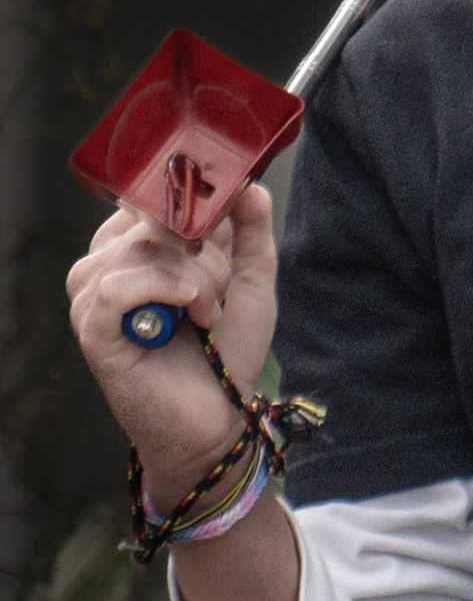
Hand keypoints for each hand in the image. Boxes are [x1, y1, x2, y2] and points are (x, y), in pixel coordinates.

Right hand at [66, 186, 275, 474]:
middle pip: (151, 222)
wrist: (217, 417)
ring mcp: (93, 296)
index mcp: (138, 249)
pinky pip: (116, 286)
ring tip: (209, 314)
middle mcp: (107, 265)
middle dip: (203, 253)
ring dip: (194, 279)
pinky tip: (191, 308)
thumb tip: (249, 183)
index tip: (227, 230)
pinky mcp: (93, 328)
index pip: (152, 199)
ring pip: (139, 250)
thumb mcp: (251, 281)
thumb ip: (250, 231)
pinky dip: (163, 289)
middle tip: (219, 291)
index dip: (194, 210)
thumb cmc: (227, 351)